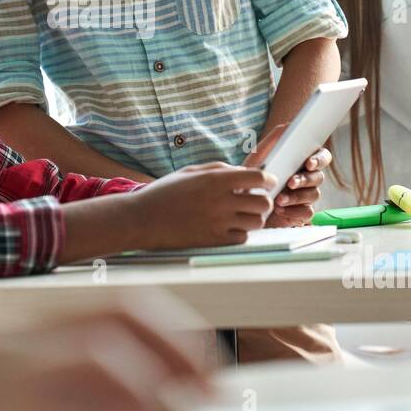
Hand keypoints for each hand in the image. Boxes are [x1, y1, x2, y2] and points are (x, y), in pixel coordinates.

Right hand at [0, 307, 210, 410]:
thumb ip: (51, 385)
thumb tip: (139, 395)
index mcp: (9, 340)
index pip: (108, 304)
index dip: (170, 331)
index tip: (204, 370)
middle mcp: (0, 352)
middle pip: (110, 327)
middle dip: (174, 361)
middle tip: (204, 408)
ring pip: (98, 367)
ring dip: (150, 409)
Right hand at [131, 162, 274, 248]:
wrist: (143, 219)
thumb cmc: (165, 192)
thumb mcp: (190, 171)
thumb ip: (219, 169)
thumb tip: (242, 171)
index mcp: (215, 180)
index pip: (258, 178)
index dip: (268, 179)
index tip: (268, 182)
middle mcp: (221, 201)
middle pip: (264, 203)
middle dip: (265, 200)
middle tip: (257, 200)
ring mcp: (219, 223)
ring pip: (257, 222)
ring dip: (254, 217)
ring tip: (244, 214)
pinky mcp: (214, 241)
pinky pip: (242, 238)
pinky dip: (241, 233)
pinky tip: (231, 227)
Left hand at [244, 124, 330, 226]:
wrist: (241, 198)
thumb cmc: (253, 172)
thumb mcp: (260, 153)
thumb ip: (276, 137)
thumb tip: (292, 124)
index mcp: (304, 160)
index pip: (323, 156)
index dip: (319, 159)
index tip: (308, 163)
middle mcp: (309, 178)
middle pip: (319, 177)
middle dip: (305, 180)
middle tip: (290, 183)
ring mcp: (306, 196)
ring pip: (314, 195)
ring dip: (296, 197)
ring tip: (279, 199)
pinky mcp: (301, 213)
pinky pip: (307, 213)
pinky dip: (294, 212)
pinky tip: (280, 210)